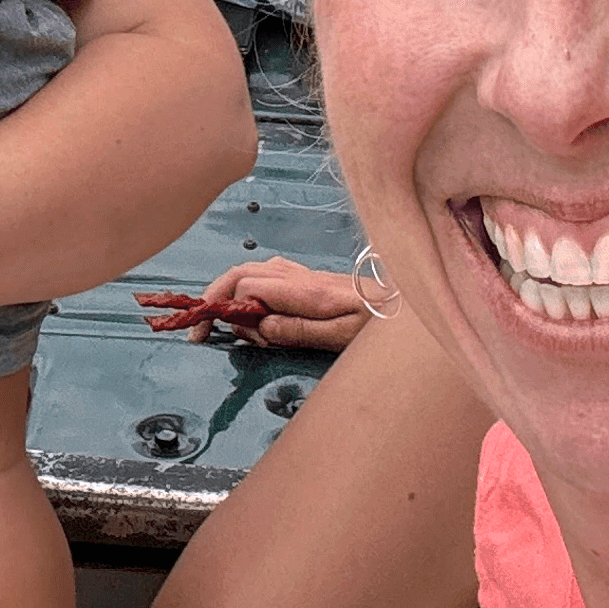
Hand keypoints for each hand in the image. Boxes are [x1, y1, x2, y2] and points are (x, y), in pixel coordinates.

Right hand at [198, 256, 373, 353]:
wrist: (407, 307)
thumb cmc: (380, 325)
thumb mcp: (341, 337)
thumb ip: (298, 330)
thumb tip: (259, 326)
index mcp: (306, 291)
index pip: (248, 287)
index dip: (226, 310)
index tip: (218, 334)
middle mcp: (301, 277)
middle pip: (242, 272)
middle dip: (214, 295)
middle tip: (201, 325)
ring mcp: (306, 275)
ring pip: (254, 270)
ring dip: (230, 290)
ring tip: (220, 319)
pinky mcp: (311, 281)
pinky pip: (270, 274)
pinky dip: (249, 286)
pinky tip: (251, 306)